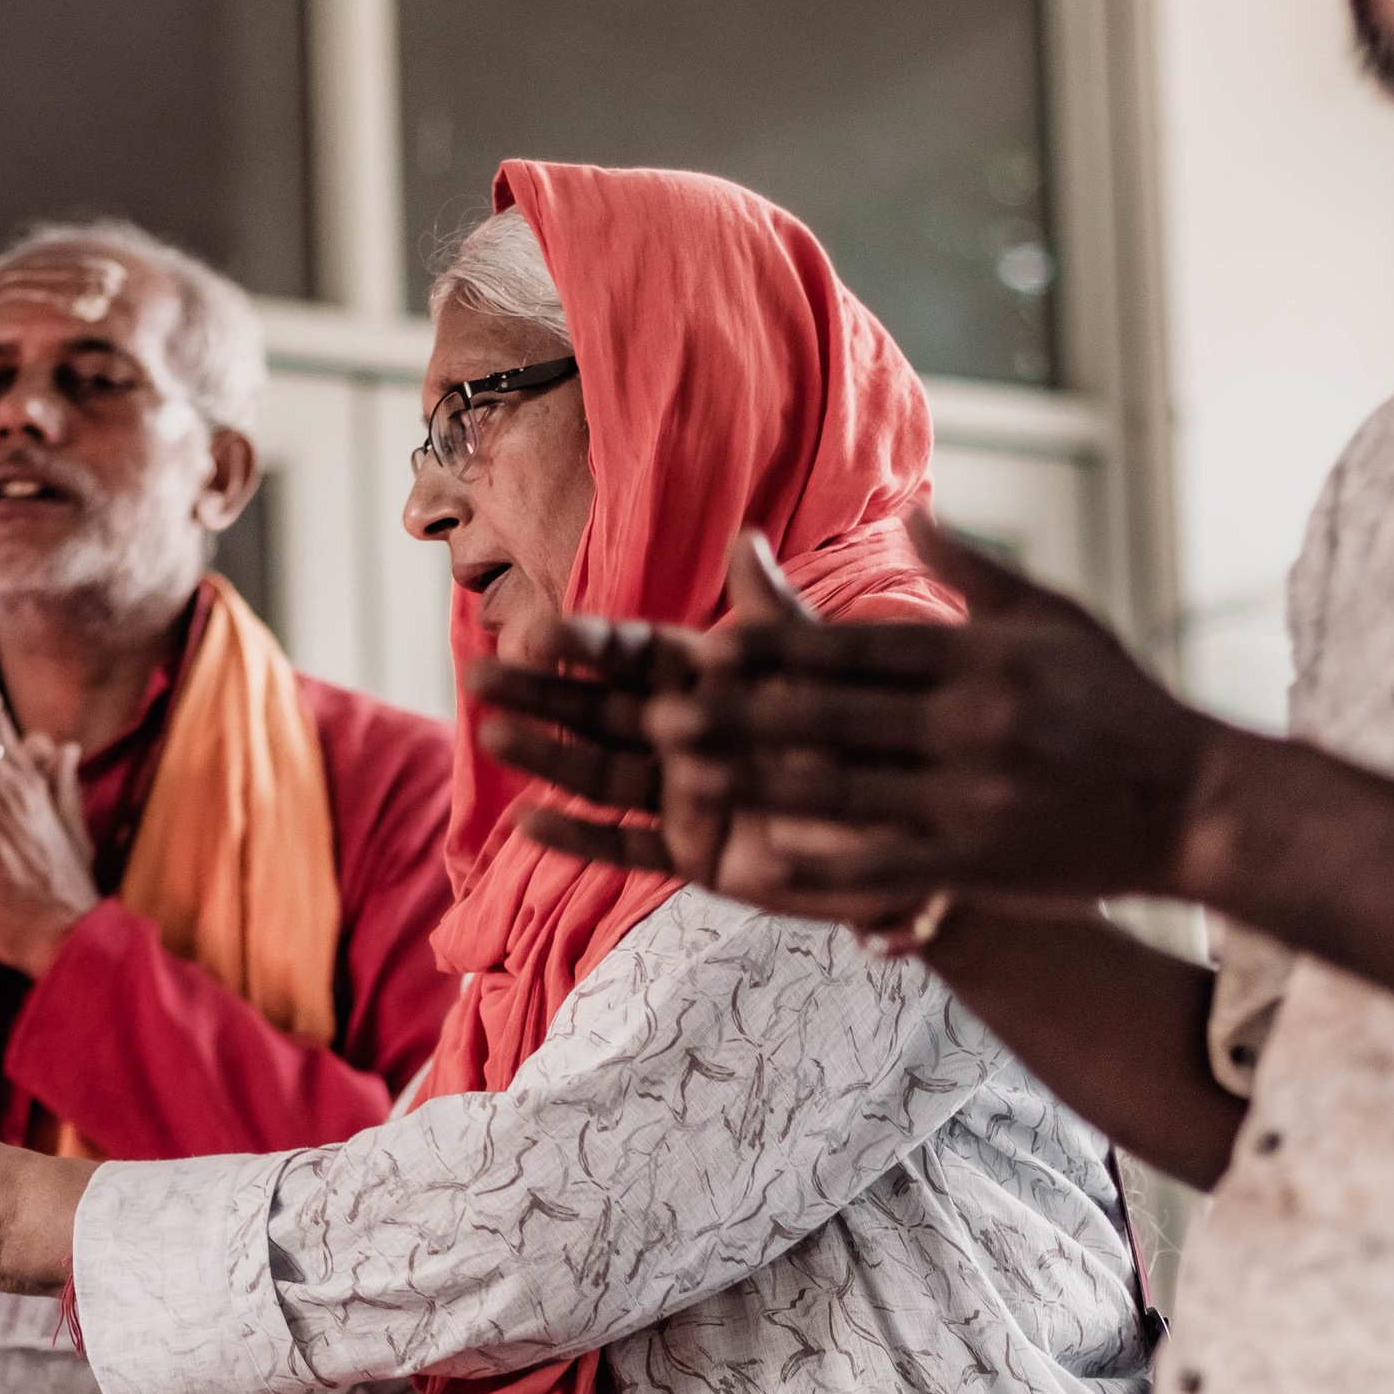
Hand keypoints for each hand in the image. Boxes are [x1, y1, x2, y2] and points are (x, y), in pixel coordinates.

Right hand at [474, 536, 929, 912]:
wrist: (916, 829)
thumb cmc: (873, 736)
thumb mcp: (821, 673)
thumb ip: (774, 620)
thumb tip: (745, 539)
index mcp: (710, 678)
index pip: (633, 655)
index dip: (584, 644)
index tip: (535, 631)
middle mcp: (686, 732)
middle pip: (597, 708)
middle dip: (538, 693)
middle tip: (477, 677)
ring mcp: (684, 794)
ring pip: (601, 772)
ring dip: (544, 754)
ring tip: (492, 735)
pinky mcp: (694, 854)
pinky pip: (629, 846)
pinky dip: (580, 839)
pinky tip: (527, 825)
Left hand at [576, 518, 1217, 917]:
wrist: (1193, 801)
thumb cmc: (1117, 705)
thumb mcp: (1054, 618)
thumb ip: (974, 568)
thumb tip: (914, 507)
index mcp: (977, 659)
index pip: (857, 649)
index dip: (774, 651)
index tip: (703, 645)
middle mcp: (970, 724)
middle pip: (832, 716)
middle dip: (739, 715)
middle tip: (656, 714)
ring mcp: (973, 797)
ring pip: (842, 788)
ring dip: (754, 784)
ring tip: (682, 780)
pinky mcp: (981, 861)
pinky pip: (884, 864)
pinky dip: (819, 865)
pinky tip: (758, 865)